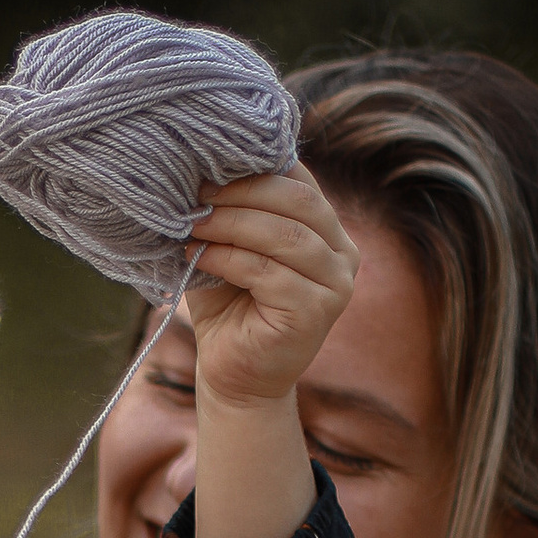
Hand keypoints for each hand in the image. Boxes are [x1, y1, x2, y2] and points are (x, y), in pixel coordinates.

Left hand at [185, 167, 359, 418]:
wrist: (235, 375)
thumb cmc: (229, 305)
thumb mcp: (232, 245)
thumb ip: (236, 208)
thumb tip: (208, 162)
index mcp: (328, 229)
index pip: (301, 180)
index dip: (257, 167)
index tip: (210, 168)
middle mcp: (343, 253)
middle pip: (299, 201)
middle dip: (243, 192)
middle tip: (199, 195)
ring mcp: (337, 284)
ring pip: (286, 235)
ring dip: (232, 224)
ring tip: (194, 226)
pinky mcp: (317, 312)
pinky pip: (270, 272)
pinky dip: (229, 259)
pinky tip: (200, 257)